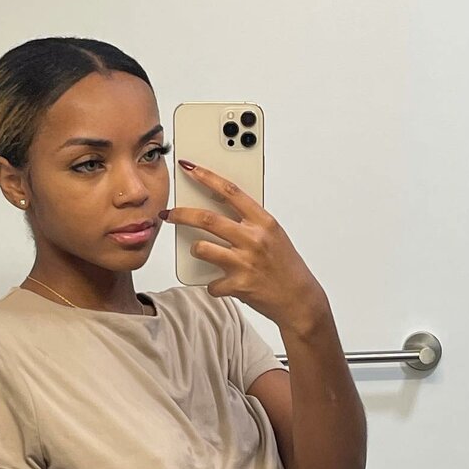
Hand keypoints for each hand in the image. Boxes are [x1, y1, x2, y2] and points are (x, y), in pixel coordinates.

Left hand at [160, 161, 327, 332]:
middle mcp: (254, 239)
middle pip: (207, 219)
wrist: (299, 300)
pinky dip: (213, 284)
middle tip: (169, 214)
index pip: (230, 191)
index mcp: (264, 222)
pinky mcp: (238, 285)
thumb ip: (249, 221)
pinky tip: (223, 284)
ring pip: (201, 248)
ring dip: (196, 249)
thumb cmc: (286, 266)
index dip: (206, 177)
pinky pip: (211, 283)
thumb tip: (217, 205)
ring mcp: (245, 263)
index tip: (189, 168)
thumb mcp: (272, 235)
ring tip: (202, 252)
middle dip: (181, 214)